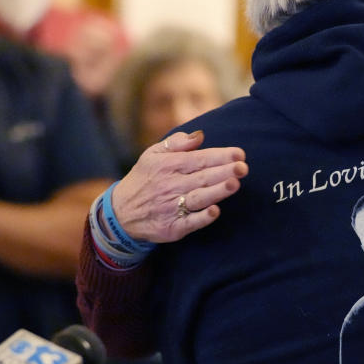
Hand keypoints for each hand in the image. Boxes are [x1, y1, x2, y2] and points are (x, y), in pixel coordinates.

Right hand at [111, 130, 247, 242]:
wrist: (121, 213)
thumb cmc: (145, 179)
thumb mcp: (153, 155)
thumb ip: (177, 143)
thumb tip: (200, 135)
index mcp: (168, 166)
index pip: (199, 159)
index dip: (220, 156)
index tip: (240, 153)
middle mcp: (171, 186)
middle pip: (202, 178)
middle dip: (224, 172)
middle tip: (243, 167)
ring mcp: (172, 208)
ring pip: (198, 198)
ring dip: (217, 192)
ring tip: (234, 184)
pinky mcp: (173, 227)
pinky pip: (189, 222)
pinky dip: (201, 218)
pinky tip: (214, 211)